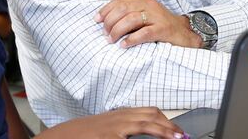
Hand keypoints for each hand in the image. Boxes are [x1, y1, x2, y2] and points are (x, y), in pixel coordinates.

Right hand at [39, 107, 184, 138]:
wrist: (65, 135)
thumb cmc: (86, 133)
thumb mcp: (108, 127)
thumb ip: (125, 128)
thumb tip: (138, 132)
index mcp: (122, 114)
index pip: (150, 112)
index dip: (166, 121)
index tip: (178, 130)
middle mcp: (121, 117)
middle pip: (152, 116)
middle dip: (170, 126)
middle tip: (182, 136)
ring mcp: (116, 126)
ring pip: (146, 124)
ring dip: (163, 131)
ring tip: (176, 138)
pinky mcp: (110, 136)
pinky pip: (131, 137)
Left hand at [95, 0, 201, 48]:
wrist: (184, 33)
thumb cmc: (159, 21)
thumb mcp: (142, 8)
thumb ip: (125, 0)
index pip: (119, 1)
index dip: (105, 10)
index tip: (96, 20)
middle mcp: (149, 4)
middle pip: (123, 9)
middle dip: (110, 22)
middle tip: (104, 34)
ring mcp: (157, 16)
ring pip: (131, 20)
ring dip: (118, 31)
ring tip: (111, 40)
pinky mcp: (163, 29)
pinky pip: (144, 33)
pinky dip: (132, 39)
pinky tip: (124, 45)